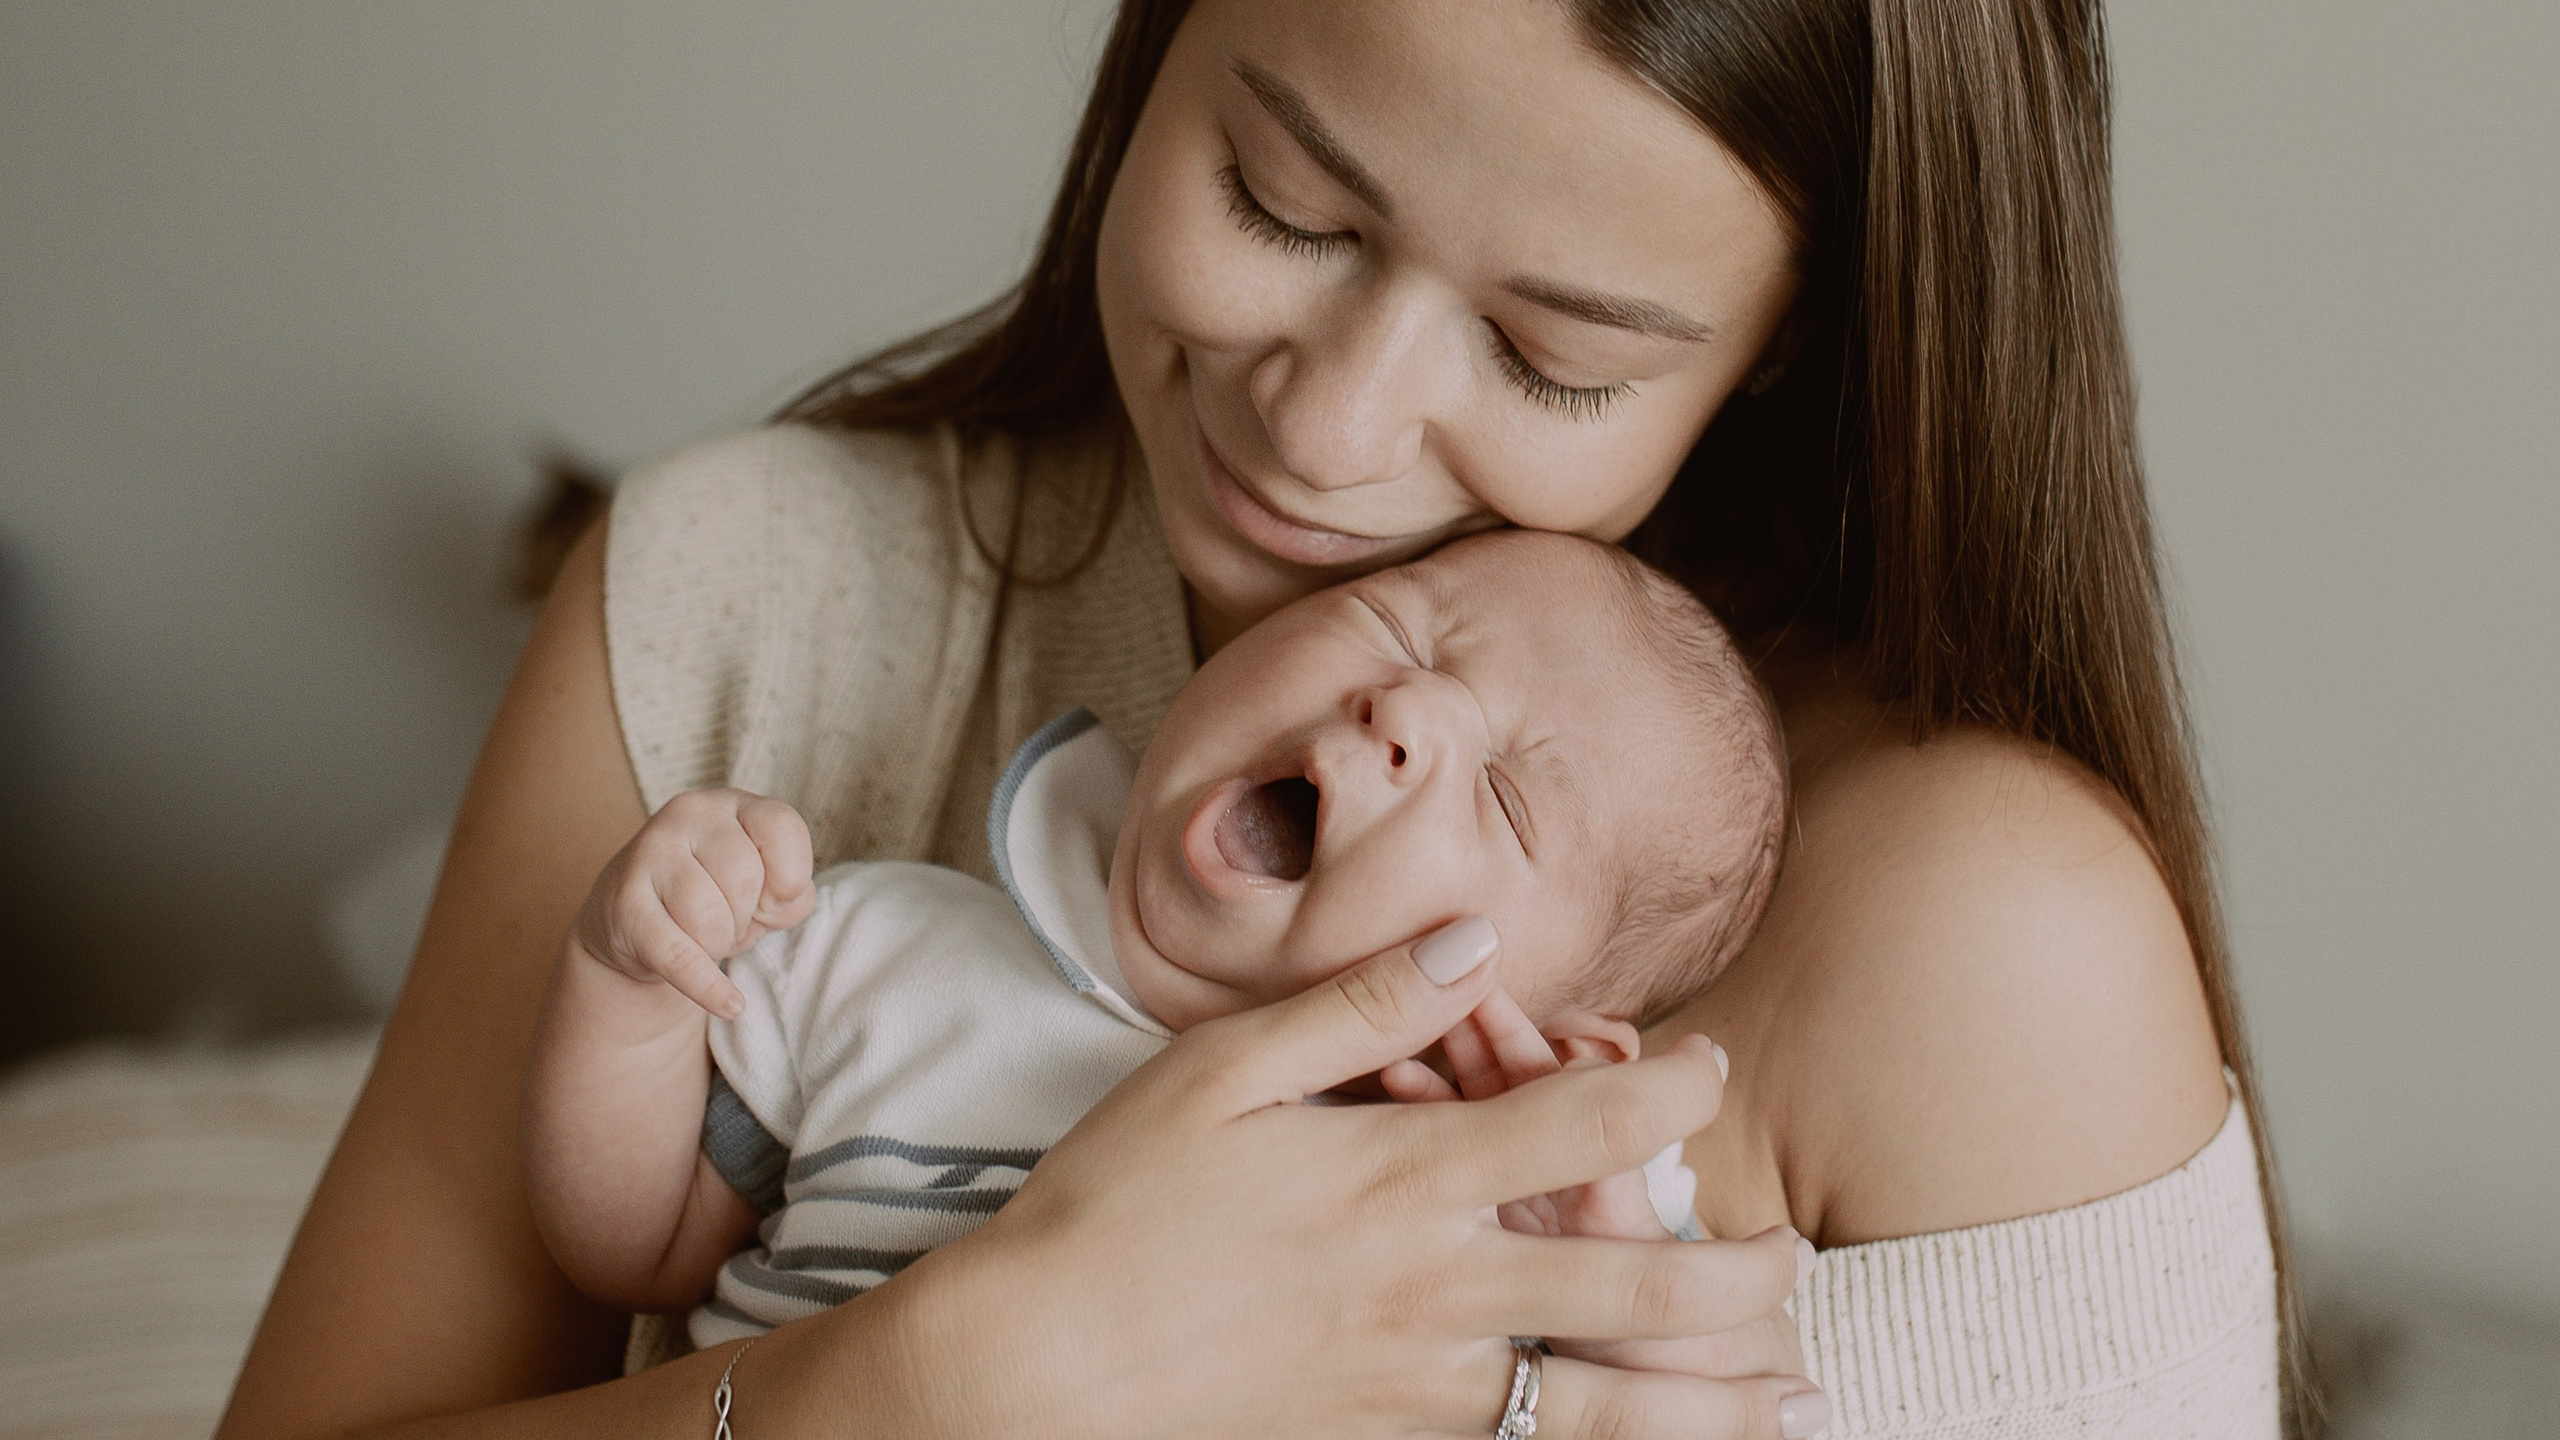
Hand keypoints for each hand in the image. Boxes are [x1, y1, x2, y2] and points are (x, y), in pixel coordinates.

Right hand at [564, 788, 813, 1017]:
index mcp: (732, 804)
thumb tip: (779, 903)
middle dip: (746, 917)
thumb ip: (791, 892)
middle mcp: (688, 814)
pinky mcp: (623, 905)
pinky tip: (731, 1004)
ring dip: (719, 944)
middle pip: (743, 877)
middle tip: (730, 922)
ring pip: (709, 917)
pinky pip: (678, 955)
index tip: (773, 897)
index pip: (781, 826)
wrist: (631, 922)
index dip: (790, 874)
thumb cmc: (715, 899)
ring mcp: (649, 854)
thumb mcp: (764, 888)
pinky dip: (708, 987)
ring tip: (706, 937)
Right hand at [757, 918, 1825, 1439]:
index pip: (1578, 1128)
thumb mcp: (1216, 1071)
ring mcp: (1414, 1392)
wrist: (1030, 1372)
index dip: (1663, 1091)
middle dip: (1733, 1275)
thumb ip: (1356, 1008)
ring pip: (1605, 1406)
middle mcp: (1431, 1293)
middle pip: (1632, 1291)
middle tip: (1792, 1262)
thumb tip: (1473, 945)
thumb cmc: (1111, 1207)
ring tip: (1792, 1397)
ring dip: (1714, 1403)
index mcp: (1399, 1180)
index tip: (1707, 1068)